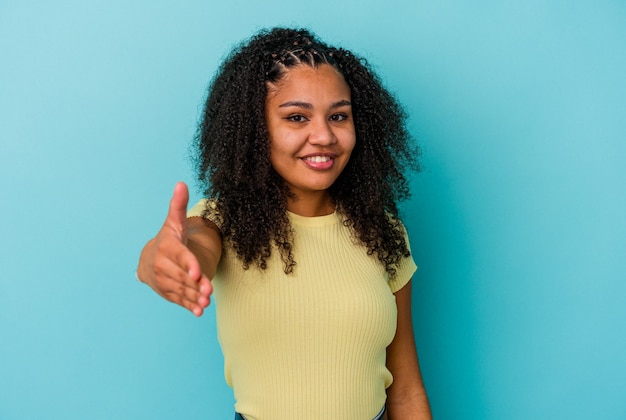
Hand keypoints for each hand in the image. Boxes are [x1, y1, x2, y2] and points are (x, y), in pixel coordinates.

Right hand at [137, 182, 212, 315]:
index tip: (197, 272)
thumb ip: (178, 205)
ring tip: (206, 302)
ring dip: (193, 297)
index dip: (188, 264)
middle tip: (209, 290)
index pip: (178, 255)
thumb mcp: (173, 223)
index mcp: (166, 247)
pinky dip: (188, 306)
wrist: (148, 259)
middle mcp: (161, 265)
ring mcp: (163, 280)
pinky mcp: (166, 292)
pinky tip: (199, 311)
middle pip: (181, 276)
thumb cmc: (168, 239)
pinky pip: (178, 300)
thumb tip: (181, 183)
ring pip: (180, 289)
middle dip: (195, 284)